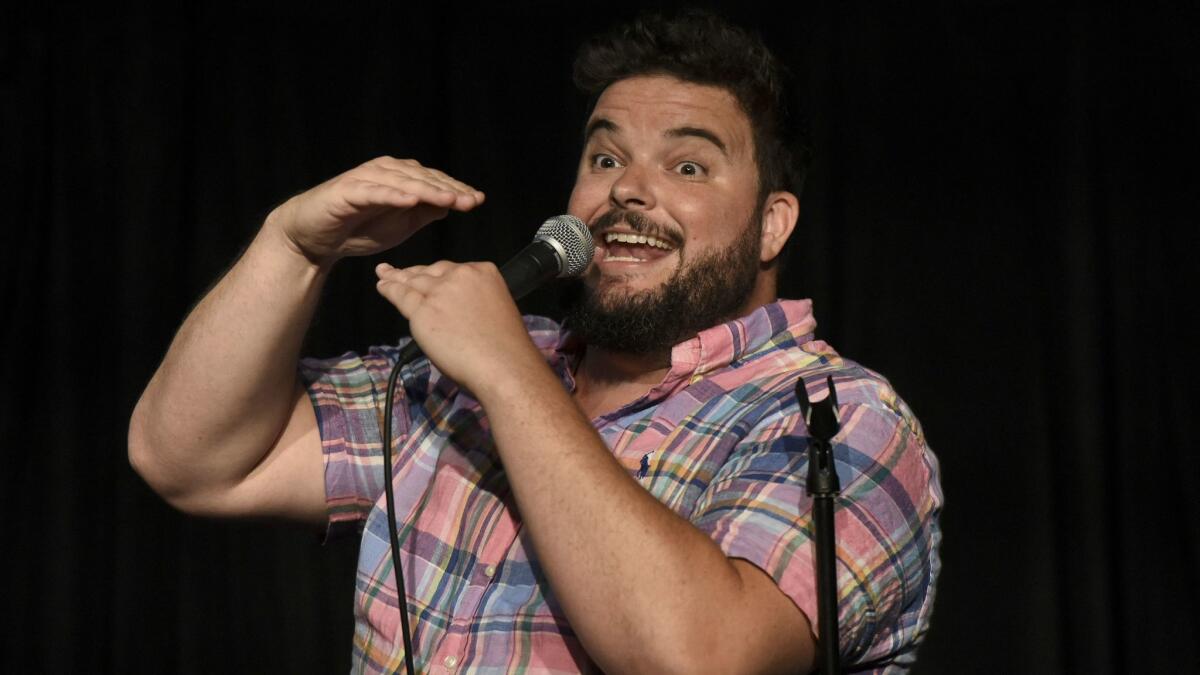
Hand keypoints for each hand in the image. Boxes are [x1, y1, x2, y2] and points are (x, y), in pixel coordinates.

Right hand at [266, 157, 484, 267]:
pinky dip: (393, 194)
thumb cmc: (359, 229)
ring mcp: (367, 178)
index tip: (479, 200)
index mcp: (401, 178)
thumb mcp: (401, 225)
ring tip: (451, 199)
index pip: (434, 181)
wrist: (316, 239)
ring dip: (428, 190)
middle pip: (424, 178)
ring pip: (403, 182)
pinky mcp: (348, 190)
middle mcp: (386, 171)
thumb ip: (424, 212)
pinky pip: (375, 191)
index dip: (457, 190)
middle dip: (450, 189)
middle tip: (473, 200)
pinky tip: (411, 200)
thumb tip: (452, 203)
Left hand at [374, 261, 545, 391]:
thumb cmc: (506, 349)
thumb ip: (473, 301)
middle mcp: (461, 275)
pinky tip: (382, 285)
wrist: (504, 366)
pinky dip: (388, 289)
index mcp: (484, 272)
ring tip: (384, 274)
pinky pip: (400, 296)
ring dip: (396, 278)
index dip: (436, 274)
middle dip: (415, 273)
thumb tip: (453, 309)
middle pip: (430, 272)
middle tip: (399, 271)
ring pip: (412, 282)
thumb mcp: (495, 309)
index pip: (452, 270)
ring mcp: (440, 292)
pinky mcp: (422, 310)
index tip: (426, 275)